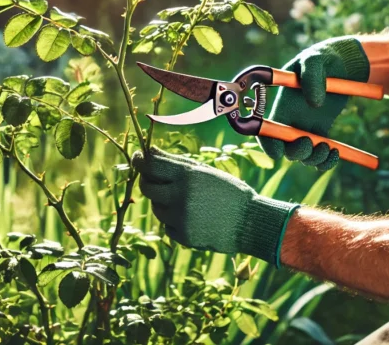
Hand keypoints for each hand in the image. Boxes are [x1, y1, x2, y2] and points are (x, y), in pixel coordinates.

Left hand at [132, 149, 298, 265]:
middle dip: (148, 181)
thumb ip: (175, 162)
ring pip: (156, 207)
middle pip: (147, 187)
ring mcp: (180, 218)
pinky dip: (174, 220)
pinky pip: (167, 225)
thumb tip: (148, 151)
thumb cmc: (229, 191)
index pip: (150, 165)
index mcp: (187, 175)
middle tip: (156, 179)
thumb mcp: (204, 171)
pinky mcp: (183, 237)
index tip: (138, 158)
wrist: (250, 222)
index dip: (140, 160)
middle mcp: (180, 196)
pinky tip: (193, 217)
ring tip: (184, 200)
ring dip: (163, 202)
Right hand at [260, 36, 368, 170]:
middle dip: (296, 152)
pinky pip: (320, 155)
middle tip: (310, 141)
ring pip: (304, 156)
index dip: (267, 143)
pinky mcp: (321, 131)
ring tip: (329, 148)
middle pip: (285, 149)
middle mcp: (290, 120)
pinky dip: (327, 161)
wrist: (342, 63)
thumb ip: (311, 76)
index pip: (266, 131)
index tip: (278, 152)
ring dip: (314, 159)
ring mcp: (306, 127)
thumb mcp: (315, 60)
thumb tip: (315, 103)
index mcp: (281, 106)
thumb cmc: (321, 58)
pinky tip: (336, 152)